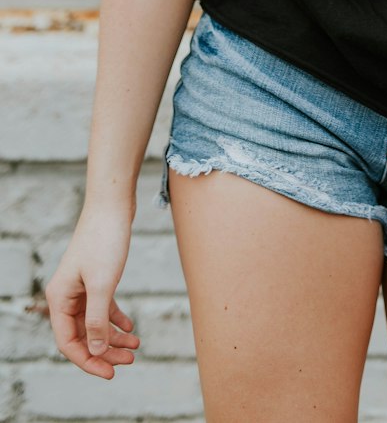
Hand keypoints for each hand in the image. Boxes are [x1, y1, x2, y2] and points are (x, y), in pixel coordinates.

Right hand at [44, 204, 140, 378]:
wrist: (112, 204)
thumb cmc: (104, 239)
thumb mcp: (102, 284)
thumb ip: (97, 320)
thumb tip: (96, 351)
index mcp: (59, 299)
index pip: (69, 343)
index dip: (88, 361)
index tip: (111, 372)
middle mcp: (66, 295)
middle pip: (82, 335)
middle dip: (105, 351)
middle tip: (129, 361)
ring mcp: (80, 286)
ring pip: (94, 322)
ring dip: (113, 337)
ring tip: (135, 347)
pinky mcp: (95, 277)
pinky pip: (103, 307)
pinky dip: (116, 319)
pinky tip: (131, 328)